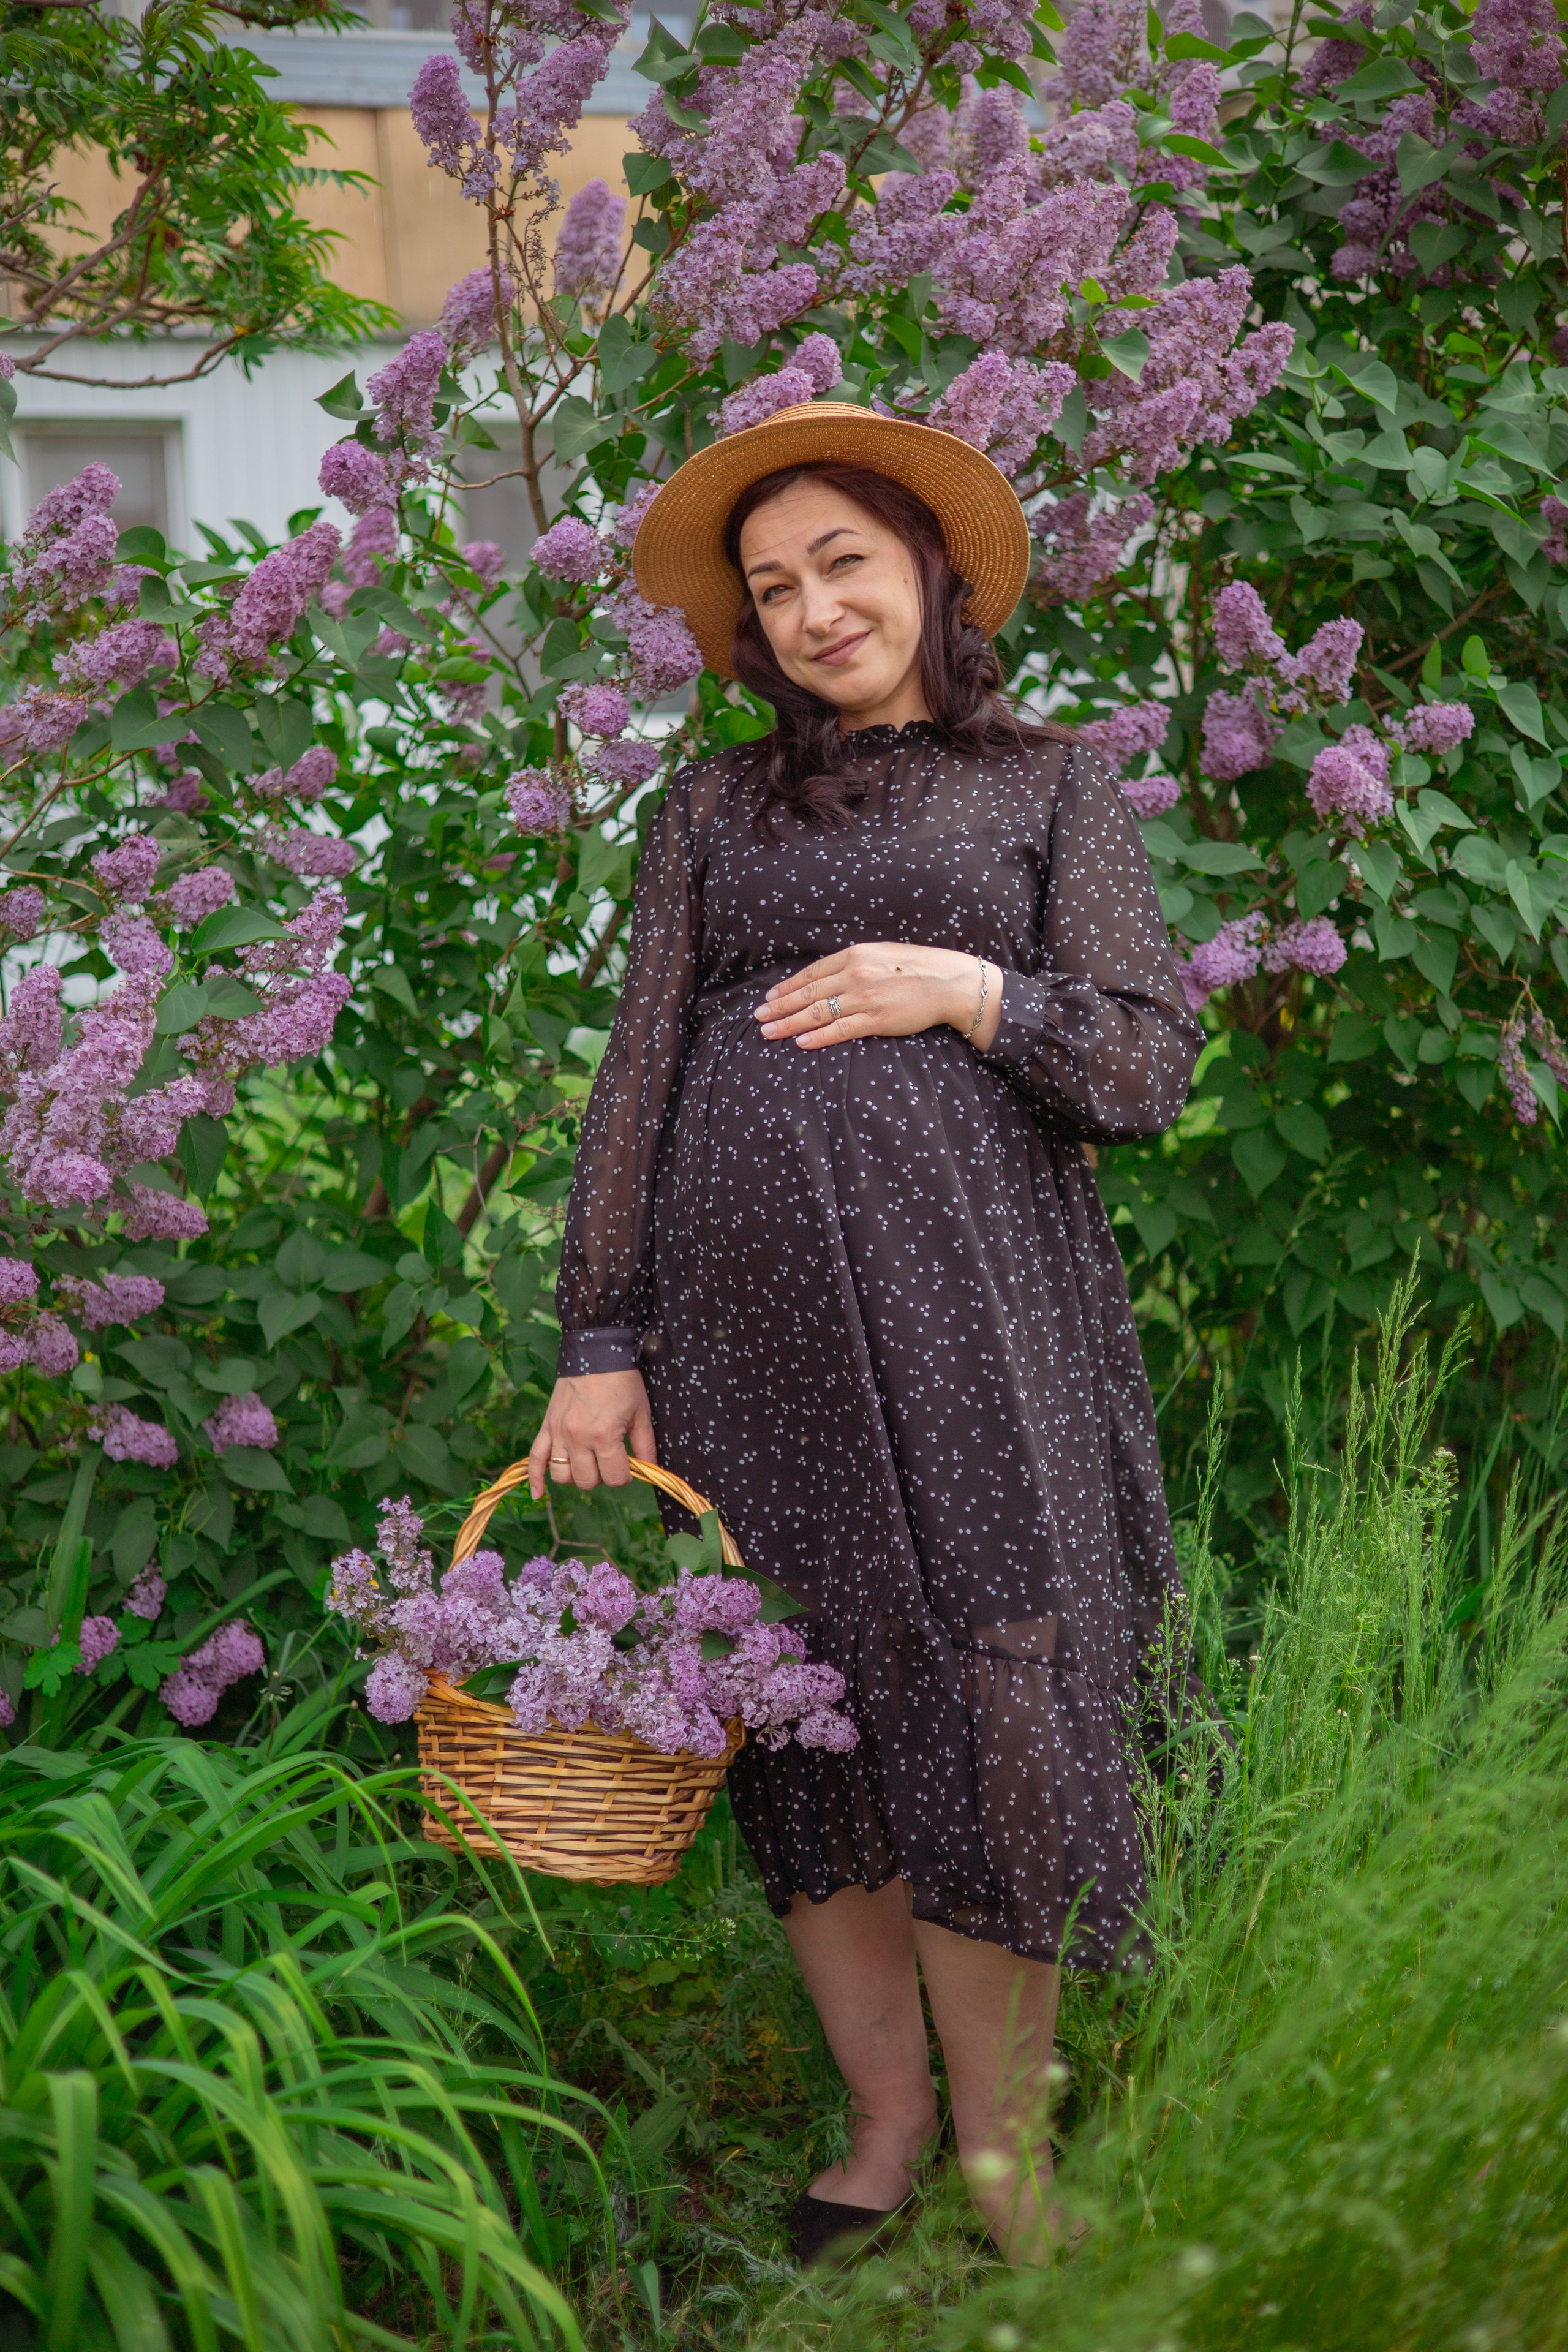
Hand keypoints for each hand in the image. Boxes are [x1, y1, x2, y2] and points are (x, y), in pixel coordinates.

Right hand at [528, 1370, 655, 1497]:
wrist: (596, 1352)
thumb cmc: (622, 1381)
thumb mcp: (642, 1413)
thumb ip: (646, 1446)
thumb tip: (650, 1470)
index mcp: (604, 1436)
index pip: (614, 1478)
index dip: (624, 1477)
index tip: (628, 1467)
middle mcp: (577, 1438)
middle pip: (586, 1481)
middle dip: (601, 1477)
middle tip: (609, 1461)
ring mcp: (558, 1433)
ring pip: (562, 1475)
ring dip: (576, 1476)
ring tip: (588, 1463)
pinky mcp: (547, 1426)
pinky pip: (534, 1459)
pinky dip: (535, 1478)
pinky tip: (538, 1493)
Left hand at [755, 942, 1001, 1052]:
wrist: (949, 982)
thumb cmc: (916, 968)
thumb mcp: (880, 955)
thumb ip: (854, 964)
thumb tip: (828, 977)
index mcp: (854, 955)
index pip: (811, 974)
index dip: (787, 987)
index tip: (770, 996)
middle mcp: (855, 974)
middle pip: (807, 994)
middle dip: (779, 1006)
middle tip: (758, 1017)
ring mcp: (865, 997)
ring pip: (817, 1012)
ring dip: (789, 1023)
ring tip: (769, 1032)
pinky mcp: (877, 1019)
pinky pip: (840, 1029)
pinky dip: (818, 1037)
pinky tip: (800, 1042)